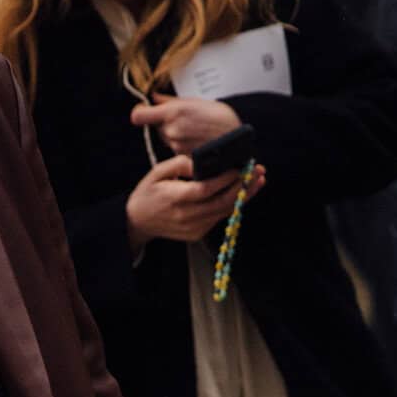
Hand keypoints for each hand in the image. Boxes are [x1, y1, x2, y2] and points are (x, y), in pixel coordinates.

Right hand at [126, 154, 265, 248]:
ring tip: (257, 181)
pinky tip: (240, 192)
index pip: (205, 190)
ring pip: (224, 212)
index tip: (239, 168)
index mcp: (174, 198)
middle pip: (221, 203)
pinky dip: (231, 205)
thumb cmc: (149, 192)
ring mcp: (193, 228)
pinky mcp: (197, 234)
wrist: (138, 221)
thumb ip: (179, 164)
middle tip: (258, 173)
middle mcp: (186, 216)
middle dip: (243, 187)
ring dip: (243, 197)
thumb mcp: (157, 172)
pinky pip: (218, 218)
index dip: (225, 180)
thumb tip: (201, 162)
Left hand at [131, 95, 241, 155]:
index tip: (146, 110)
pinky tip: (196, 140)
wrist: (237, 139)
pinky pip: (175, 149)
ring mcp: (176, 145)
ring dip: (174, 134)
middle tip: (184, 120)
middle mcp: (171, 130)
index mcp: (172, 112)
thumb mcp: (194, 101)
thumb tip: (153, 98)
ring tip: (194, 130)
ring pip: (165, 138)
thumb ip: (169, 101)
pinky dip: (182, 145)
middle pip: (155, 127)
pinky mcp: (182, 157)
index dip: (140, 112)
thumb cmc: (220, 118)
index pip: (138, 116)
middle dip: (165, 123)